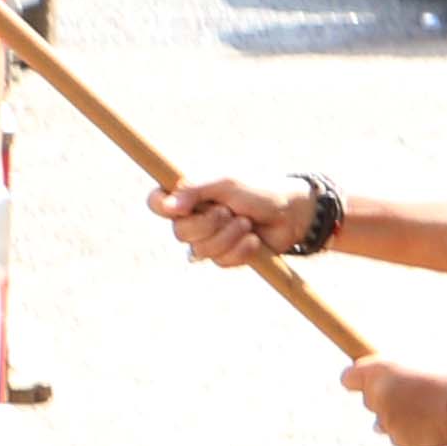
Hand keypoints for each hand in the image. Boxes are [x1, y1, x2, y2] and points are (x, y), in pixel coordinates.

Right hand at [154, 175, 292, 268]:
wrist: (290, 214)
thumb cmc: (258, 191)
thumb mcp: (227, 183)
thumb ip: (196, 189)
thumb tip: (170, 205)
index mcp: (189, 194)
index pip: (156, 201)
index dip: (161, 206)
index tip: (177, 208)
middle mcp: (193, 217)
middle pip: (179, 233)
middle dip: (208, 225)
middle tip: (229, 211)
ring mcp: (208, 239)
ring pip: (200, 251)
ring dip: (228, 237)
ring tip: (246, 223)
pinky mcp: (224, 256)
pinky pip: (220, 262)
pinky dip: (240, 250)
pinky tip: (253, 240)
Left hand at [342, 359, 446, 445]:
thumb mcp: (418, 361)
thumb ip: (393, 371)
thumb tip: (380, 379)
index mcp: (379, 370)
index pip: (348, 378)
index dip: (358, 380)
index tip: (368, 380)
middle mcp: (377, 396)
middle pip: (368, 400)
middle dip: (383, 398)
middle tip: (411, 393)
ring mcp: (387, 421)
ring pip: (381, 421)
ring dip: (395, 416)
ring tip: (423, 408)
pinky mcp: (399, 440)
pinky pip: (397, 436)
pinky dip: (409, 432)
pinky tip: (430, 422)